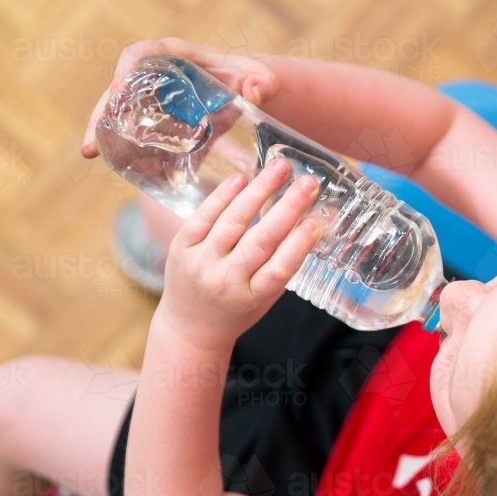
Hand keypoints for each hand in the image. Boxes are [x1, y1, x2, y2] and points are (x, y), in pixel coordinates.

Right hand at [81, 37, 279, 157]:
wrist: (256, 95)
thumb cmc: (255, 78)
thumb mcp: (261, 78)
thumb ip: (261, 82)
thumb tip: (255, 91)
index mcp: (176, 56)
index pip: (141, 55)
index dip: (125, 71)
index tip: (117, 91)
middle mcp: (160, 77)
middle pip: (122, 89)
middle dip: (102, 114)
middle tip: (90, 143)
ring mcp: (160, 100)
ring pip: (125, 114)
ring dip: (107, 134)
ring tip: (92, 154)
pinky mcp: (167, 123)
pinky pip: (143, 135)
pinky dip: (133, 151)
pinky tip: (127, 171)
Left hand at [156, 158, 319, 350]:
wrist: (189, 327)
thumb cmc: (236, 311)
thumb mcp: (264, 298)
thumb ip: (282, 266)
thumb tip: (308, 223)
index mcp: (252, 297)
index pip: (279, 269)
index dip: (298, 244)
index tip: (316, 221)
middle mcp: (225, 280)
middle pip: (260, 240)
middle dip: (287, 208)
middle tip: (308, 183)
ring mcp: (200, 262)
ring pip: (233, 222)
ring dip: (259, 190)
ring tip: (280, 168)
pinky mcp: (180, 247)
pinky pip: (204, 217)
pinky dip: (223, 196)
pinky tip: (242, 178)